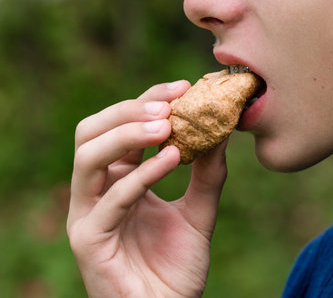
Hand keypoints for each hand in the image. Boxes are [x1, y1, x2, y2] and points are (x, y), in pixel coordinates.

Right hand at [67, 81, 227, 297]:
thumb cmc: (177, 267)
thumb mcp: (198, 212)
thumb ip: (208, 174)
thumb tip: (222, 130)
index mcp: (118, 180)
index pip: (121, 127)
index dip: (148, 101)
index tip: (185, 87)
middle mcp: (97, 192)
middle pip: (92, 132)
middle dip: (129, 110)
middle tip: (169, 102)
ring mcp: (87, 214)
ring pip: (88, 156)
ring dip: (127, 133)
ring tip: (167, 123)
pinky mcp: (88, 240)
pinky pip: (110, 199)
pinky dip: (141, 175)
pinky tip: (172, 158)